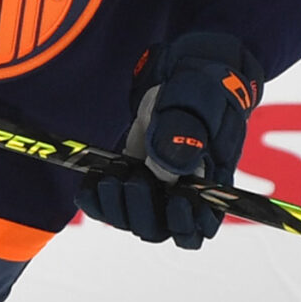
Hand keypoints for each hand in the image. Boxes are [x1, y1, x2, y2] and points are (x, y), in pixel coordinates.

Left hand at [75, 32, 263, 249]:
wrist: (181, 71)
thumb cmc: (198, 85)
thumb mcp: (195, 101)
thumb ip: (184, 133)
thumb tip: (170, 169)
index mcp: (209, 181)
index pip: (200, 227)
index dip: (185, 224)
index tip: (175, 197)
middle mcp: (181, 192)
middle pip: (162, 230)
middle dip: (144, 211)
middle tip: (134, 179)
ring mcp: (154, 188)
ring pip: (134, 222)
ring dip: (118, 208)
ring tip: (111, 178)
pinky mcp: (130, 177)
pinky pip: (110, 207)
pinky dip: (96, 202)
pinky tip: (91, 184)